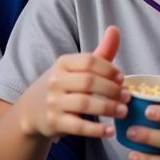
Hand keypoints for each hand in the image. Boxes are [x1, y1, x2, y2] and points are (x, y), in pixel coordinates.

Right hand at [19, 25, 127, 139]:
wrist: (31, 111)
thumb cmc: (62, 86)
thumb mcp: (76, 68)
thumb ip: (99, 53)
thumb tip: (115, 29)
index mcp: (62, 63)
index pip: (89, 61)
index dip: (109, 69)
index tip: (122, 78)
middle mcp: (56, 81)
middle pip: (89, 82)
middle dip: (112, 89)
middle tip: (127, 97)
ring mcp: (53, 102)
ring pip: (85, 104)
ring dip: (108, 108)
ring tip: (124, 111)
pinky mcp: (54, 122)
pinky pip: (78, 126)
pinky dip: (96, 130)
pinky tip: (110, 131)